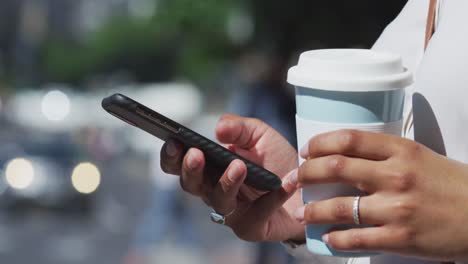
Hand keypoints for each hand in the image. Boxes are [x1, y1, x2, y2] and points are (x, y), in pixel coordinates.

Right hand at [160, 114, 303, 241]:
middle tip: (196, 155)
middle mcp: (213, 190)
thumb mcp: (260, 135)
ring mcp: (231, 211)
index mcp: (209, 167)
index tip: (174, 142)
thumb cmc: (276, 160)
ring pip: (219, 200)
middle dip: (190, 170)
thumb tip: (218, 129)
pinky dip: (273, 197)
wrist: (307, 187)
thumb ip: (239, 128)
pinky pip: (258, 212)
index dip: (171, 156)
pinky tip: (285, 182)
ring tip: (240, 166)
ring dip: (227, 182)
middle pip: (191, 184)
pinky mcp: (251, 227)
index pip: (179, 164)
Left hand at [293, 130, 467, 260]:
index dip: (319, 143)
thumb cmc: (451, 184)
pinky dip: (336, 239)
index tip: (306, 150)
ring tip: (302, 212)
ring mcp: (396, 208)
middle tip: (294, 178)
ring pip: (338, 207)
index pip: (348, 139)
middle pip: (335, 168)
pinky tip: (328, 237)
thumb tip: (347, 155)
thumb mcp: (420, 156)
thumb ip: (386, 154)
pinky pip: (355, 239)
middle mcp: (395, 176)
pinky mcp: (400, 238)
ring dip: (313, 210)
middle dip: (305, 173)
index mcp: (401, 150)